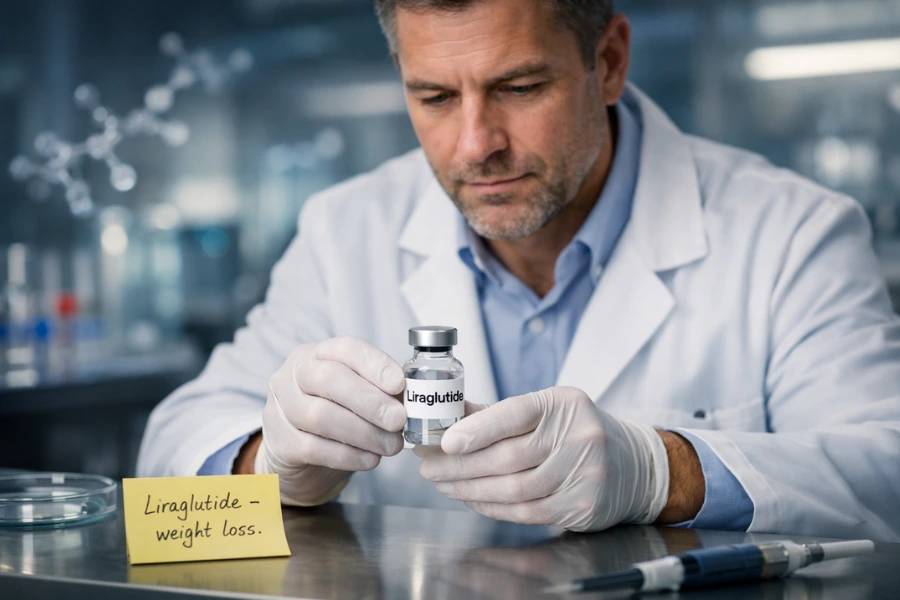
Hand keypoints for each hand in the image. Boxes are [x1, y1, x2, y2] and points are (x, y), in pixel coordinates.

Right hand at [254, 337, 406, 505]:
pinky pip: (314, 447)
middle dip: (370, 401)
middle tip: (399, 421)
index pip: (345, 348)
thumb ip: (383, 390)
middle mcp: (294, 374)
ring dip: (364, 433)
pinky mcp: (279, 441)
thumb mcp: (357, 392)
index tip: (400, 384)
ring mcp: (281, 407)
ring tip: (392, 446)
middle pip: (329, 379)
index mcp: (318, 353)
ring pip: (321, 416)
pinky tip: (370, 460)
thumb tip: (415, 398)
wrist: (298, 452)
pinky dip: (348, 455)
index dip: (374, 364)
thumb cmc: (337, 413)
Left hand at [419, 386, 669, 530]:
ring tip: (445, 484)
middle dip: (461, 465)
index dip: (478, 428)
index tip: (446, 440)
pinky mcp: (583, 505)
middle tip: (430, 467)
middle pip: (509, 456)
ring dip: (471, 489)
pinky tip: (473, 499)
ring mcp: (584, 473)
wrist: (633, 465)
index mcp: (564, 403)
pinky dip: (493, 507)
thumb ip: (497, 414)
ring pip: (515, 488)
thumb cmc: (577, 433)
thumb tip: (448, 416)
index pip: (516, 412)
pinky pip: (527, 512)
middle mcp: (579, 436)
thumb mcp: (546, 411)